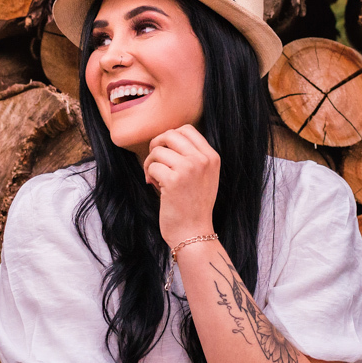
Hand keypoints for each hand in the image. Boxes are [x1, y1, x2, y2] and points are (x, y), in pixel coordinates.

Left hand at [143, 124, 219, 245]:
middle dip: (157, 145)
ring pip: (158, 150)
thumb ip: (192, 156)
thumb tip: (165, 138)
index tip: (166, 151)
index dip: (170, 137)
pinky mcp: (174, 180)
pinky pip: (152, 166)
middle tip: (155, 161)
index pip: (187, 129)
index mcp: (212, 157)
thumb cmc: (193, 205)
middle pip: (171, 134)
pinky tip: (154, 186)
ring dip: (150, 163)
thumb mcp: (203, 176)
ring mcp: (189, 169)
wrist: (194, 233)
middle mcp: (202, 160)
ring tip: (154, 177)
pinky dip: (149, 175)